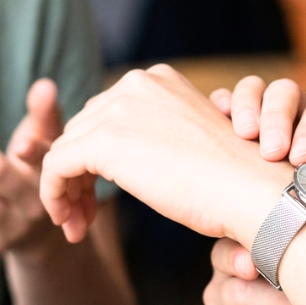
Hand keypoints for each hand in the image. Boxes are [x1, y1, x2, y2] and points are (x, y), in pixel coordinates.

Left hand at [0, 79, 63, 256]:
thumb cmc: (45, 173)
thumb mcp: (54, 144)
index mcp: (52, 174)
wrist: (52, 230)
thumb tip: (44, 84)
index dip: (34, 151)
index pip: (44, 159)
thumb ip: (45, 114)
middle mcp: (34, 203)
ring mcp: (11, 227)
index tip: (20, 140)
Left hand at [41, 65, 291, 243]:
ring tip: (77, 224)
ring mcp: (119, 108)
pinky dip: (54, 196)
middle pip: (82, 130)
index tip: (101, 194)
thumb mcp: (187, 141)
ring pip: (65, 149)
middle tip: (85, 215)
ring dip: (66, 189)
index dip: (96, 156)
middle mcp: (136, 83)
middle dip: (79, 174)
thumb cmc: (230, 179)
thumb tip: (126, 154)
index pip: (105, 114)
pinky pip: (55, 167)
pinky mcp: (104, 141)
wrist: (251, 191)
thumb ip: (153, 134)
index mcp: (158, 80)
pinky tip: (70, 224)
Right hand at [211, 77, 305, 234]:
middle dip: (277, 116)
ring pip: (254, 90)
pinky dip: (220, 107)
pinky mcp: (241, 134)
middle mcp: (302, 117)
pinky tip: (215, 124)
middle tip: (270, 152)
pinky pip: (226, 105)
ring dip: (245, 107)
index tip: (300, 159)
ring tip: (242, 137)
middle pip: (287, 93)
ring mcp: (269, 121)